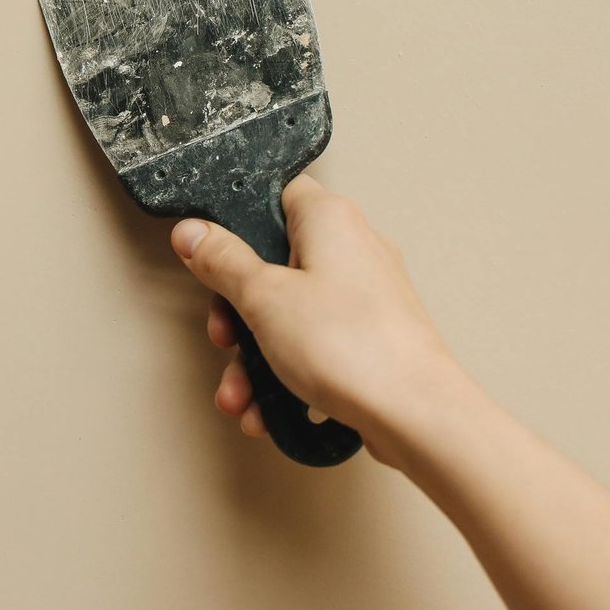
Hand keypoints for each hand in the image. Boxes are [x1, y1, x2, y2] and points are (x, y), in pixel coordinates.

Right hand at [170, 173, 466, 464]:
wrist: (415, 414)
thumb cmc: (353, 346)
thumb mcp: (263, 299)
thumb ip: (222, 262)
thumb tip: (194, 233)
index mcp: (330, 220)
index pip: (277, 195)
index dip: (239, 223)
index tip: (211, 255)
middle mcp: (354, 249)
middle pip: (276, 265)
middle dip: (239, 314)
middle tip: (225, 337)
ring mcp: (366, 296)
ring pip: (291, 315)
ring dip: (255, 358)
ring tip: (241, 394)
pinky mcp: (372, 337)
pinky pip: (316, 347)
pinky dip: (287, 375)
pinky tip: (268, 411)